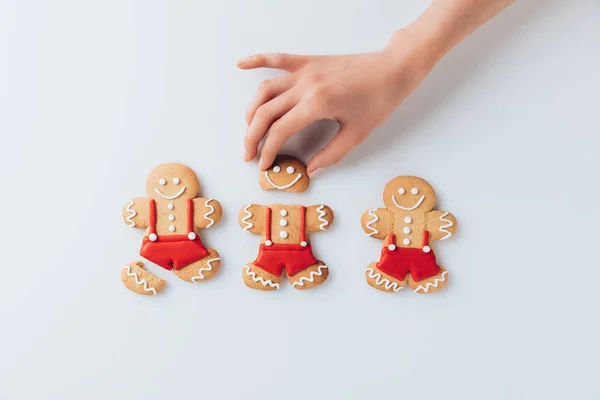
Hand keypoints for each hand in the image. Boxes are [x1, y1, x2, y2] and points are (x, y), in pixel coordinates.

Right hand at [238, 29, 435, 176]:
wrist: (393, 69)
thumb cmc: (379, 99)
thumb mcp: (357, 133)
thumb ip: (331, 154)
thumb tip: (311, 169)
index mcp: (317, 104)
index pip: (280, 131)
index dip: (268, 150)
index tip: (264, 164)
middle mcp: (305, 85)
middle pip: (266, 112)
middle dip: (252, 136)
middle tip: (248, 154)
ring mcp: (305, 70)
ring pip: (265, 89)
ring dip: (251, 109)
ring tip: (247, 127)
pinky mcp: (309, 61)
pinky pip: (278, 58)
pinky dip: (257, 59)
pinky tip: (241, 63)